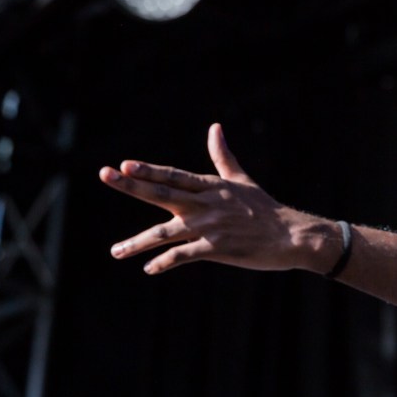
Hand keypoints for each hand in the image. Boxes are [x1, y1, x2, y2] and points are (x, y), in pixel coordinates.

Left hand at [100, 123, 333, 274]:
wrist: (291, 235)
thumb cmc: (266, 209)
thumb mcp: (241, 179)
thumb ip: (222, 156)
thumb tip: (214, 127)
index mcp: (211, 187)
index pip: (173, 176)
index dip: (148, 170)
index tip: (123, 164)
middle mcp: (206, 204)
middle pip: (162, 193)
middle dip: (132, 185)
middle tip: (106, 175)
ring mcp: (210, 227)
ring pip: (166, 233)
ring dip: (138, 242)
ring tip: (115, 251)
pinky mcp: (218, 249)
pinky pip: (184, 255)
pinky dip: (165, 262)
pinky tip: (149, 268)